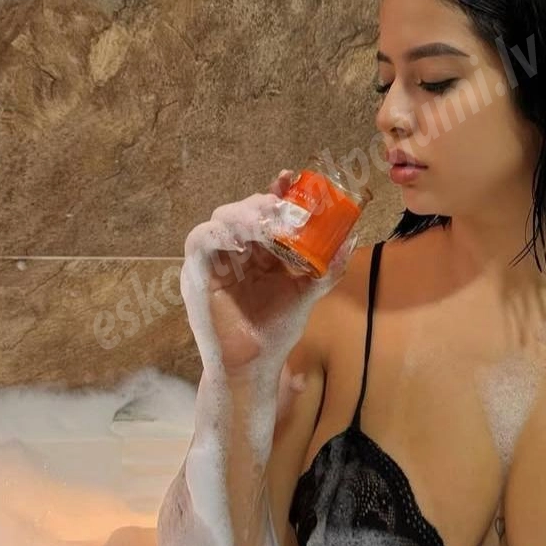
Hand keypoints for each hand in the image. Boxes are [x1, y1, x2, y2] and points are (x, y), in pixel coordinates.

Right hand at [180, 169, 357, 377]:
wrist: (253, 367)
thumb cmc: (274, 331)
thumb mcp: (306, 294)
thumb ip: (325, 268)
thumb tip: (350, 239)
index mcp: (258, 251)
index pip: (264, 212)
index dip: (276, 193)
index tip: (291, 178)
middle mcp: (234, 251)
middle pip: (242, 210)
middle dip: (261, 203)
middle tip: (281, 206)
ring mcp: (213, 260)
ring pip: (221, 219)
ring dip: (244, 215)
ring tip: (266, 222)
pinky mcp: (195, 274)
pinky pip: (200, 241)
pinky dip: (219, 234)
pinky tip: (242, 242)